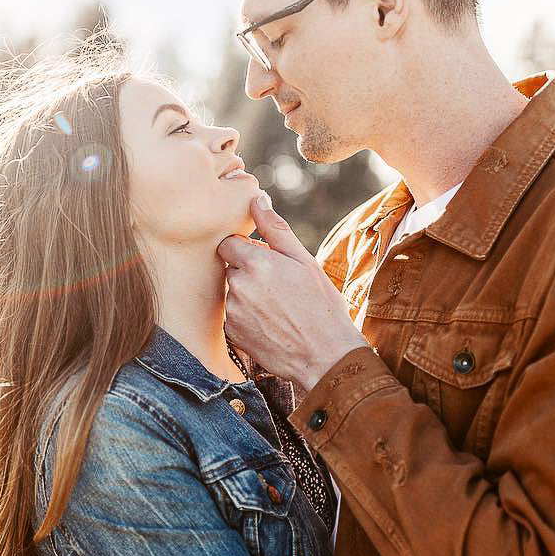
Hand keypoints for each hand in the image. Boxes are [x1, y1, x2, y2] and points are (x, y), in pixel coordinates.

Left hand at [217, 194, 365, 389]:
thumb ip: (276, 229)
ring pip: (232, 292)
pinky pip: (233, 315)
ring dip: (248, 295)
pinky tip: (270, 323)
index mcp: (257, 263)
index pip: (229, 243)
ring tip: (277, 308)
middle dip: (248, 272)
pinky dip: (246, 317)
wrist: (325, 356)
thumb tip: (257, 199)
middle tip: (278, 287)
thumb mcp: (305, 262)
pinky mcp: (231, 333)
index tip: (267, 261)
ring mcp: (233, 312)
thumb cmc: (321, 307)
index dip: (247, 250)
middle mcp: (239, 286)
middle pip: (230, 268)